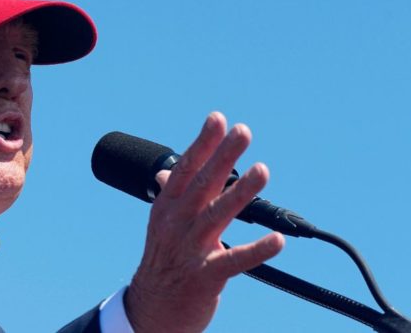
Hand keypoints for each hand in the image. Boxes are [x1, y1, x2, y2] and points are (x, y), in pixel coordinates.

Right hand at [124, 112, 284, 332]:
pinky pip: (234, 261)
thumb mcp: (162, 226)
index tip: (218, 119)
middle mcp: (175, 224)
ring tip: (263, 171)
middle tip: (243, 132)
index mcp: (166, 208)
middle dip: (223, 156)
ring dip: (240, 192)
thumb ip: (170, 198)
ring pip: (217, 216)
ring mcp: (189, 250)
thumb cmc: (163, 263)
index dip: (202, 144)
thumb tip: (167, 172)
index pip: (185, 169)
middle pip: (201, 184)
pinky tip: (278, 241)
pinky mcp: (205, 277)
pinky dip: (256, 250)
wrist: (152, 310)